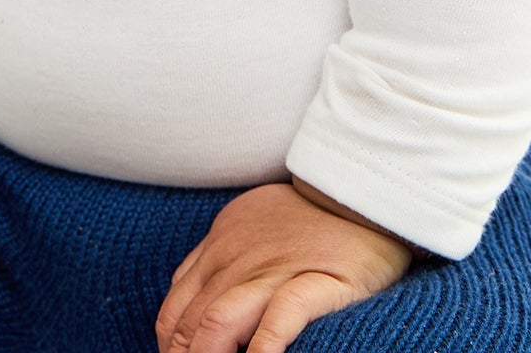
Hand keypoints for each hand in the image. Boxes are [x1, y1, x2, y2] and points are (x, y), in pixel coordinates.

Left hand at [155, 181, 412, 352]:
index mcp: (219, 246)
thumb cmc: (307, 217)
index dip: (170, 348)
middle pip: (191, 323)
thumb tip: (186, 296)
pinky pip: (280, 316)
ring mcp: (273, 268)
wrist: (360, 193)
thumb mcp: (247, 225)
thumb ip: (216, 260)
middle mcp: (236, 258)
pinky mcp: (315, 279)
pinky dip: (262, 347)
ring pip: (220, 319)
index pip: (174, 310)